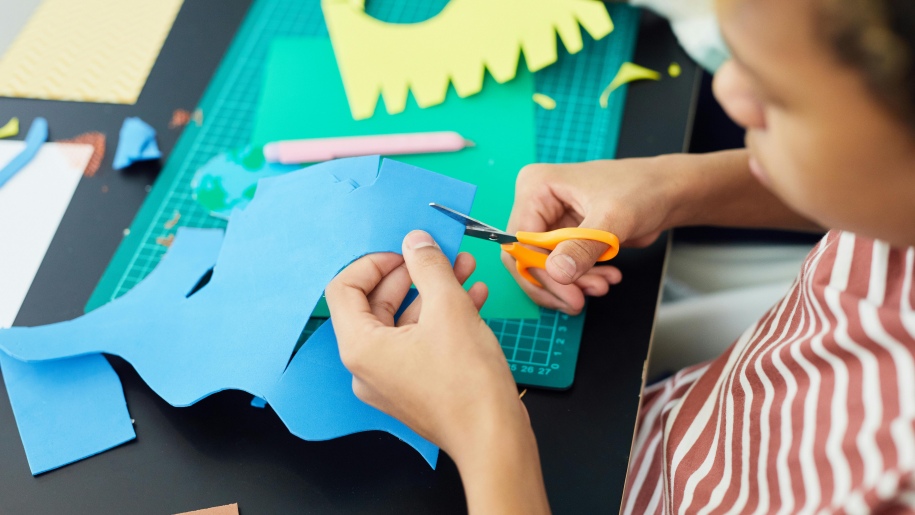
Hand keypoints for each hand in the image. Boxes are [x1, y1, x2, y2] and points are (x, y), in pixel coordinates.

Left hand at [326, 230, 549, 513]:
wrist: (494, 438)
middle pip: (376, 303)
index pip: (344, 288)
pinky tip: (473, 297)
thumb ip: (428, 266)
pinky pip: (418, 341)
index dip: (373, 262)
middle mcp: (366, 366)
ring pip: (404, 321)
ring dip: (433, 292)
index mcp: (360, 346)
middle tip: (441, 255)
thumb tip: (416, 242)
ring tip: (466, 270)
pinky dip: (441, 317)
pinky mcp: (414, 387)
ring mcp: (390, 379)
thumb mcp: (449, 308)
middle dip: (413, 273)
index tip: (405, 252)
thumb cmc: (468, 383)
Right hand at [505, 158, 672, 313]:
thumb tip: (557, 273)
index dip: (540, 272)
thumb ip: (582, 247)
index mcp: (536, 187)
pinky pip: (561, 267)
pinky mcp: (564, 236)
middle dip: (556, 282)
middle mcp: (536, 203)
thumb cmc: (642, 190)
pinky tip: (606, 278)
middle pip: (527, 257)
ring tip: (602, 286)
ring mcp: (550, 220)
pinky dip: (581, 279)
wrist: (668, 192)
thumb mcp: (612, 219)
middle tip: (580, 301)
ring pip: (544, 267)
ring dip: (572, 284)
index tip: (567, 294)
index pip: (521, 240)